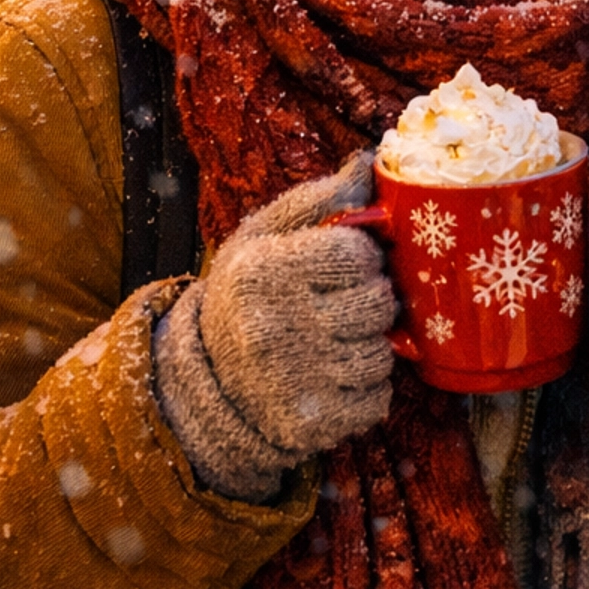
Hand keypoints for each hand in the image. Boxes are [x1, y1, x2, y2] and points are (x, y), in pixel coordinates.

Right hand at [154, 151, 395, 498]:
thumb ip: (318, 200)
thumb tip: (368, 162)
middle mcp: (277, 328)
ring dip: (371, 344)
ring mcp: (296, 382)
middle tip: (346, 301)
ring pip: (382, 352)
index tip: (345, 262)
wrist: (205, 381)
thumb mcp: (265, 236)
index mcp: (264, 272)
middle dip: (372, 297)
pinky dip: (368, 388)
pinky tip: (337, 375)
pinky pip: (378, 399)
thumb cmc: (247, 295)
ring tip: (340, 338)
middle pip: (378, 302)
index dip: (361, 255)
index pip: (356, 253)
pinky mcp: (312, 426)